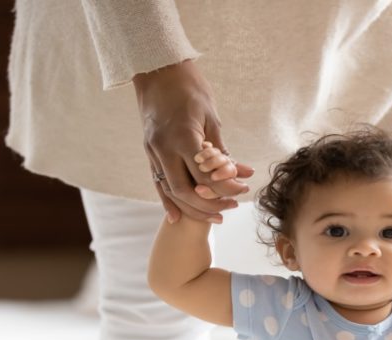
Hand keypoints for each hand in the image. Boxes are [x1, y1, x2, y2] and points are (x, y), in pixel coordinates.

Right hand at [133, 59, 254, 223]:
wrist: (158, 71)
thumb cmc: (190, 90)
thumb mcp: (211, 118)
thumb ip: (221, 150)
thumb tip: (241, 174)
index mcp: (182, 137)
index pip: (205, 176)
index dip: (226, 188)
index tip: (243, 190)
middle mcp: (163, 148)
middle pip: (186, 190)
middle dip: (210, 204)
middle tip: (231, 207)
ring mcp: (152, 151)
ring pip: (170, 191)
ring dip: (192, 207)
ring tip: (215, 215)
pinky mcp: (148, 152)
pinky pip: (157, 183)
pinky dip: (168, 201)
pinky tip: (177, 216)